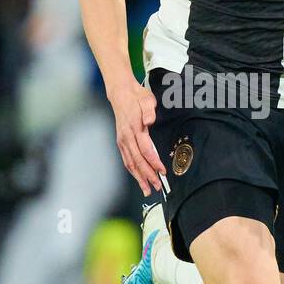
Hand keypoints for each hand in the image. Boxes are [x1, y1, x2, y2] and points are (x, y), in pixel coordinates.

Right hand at [108, 79, 164, 196]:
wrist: (121, 94)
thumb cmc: (137, 96)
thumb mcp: (147, 99)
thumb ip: (149, 110)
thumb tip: (149, 120)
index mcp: (134, 128)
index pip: (146, 150)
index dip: (154, 162)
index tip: (162, 171)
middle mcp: (126, 137)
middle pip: (137, 161)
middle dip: (147, 175)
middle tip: (157, 187)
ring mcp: (122, 140)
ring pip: (130, 163)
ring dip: (139, 178)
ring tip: (147, 189)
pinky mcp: (121, 142)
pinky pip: (126, 160)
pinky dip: (132, 171)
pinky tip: (138, 178)